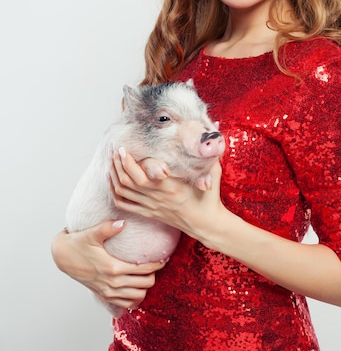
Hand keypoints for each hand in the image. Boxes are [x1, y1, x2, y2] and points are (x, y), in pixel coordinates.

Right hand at [51, 220, 165, 311]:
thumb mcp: (92, 233)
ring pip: (138, 296)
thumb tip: (123, 222)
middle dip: (154, 274)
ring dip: (145, 286)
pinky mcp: (104, 296)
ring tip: (147, 274)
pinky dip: (134, 297)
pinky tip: (135, 286)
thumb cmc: (78, 243)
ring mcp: (108, 292)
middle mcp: (112, 283)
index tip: (164, 257)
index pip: (144, 269)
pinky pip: (126, 303)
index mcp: (113, 268)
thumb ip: (108, 227)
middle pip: (146, 284)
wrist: (63, 256)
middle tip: (156, 264)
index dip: (157, 264)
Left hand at [109, 148, 226, 244]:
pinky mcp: (149, 213)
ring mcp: (151, 206)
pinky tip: (112, 180)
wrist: (206, 224)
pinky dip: (114, 192)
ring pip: (123, 191)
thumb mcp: (212, 173)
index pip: (142, 175)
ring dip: (114, 175)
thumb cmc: (209, 198)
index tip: (123, 148)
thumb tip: (217, 126)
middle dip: (117, 163)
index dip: (128, 161)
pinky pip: (124, 204)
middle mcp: (157, 197)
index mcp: (170, 186)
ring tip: (112, 160)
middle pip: (128, 181)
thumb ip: (211, 151)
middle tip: (114, 149)